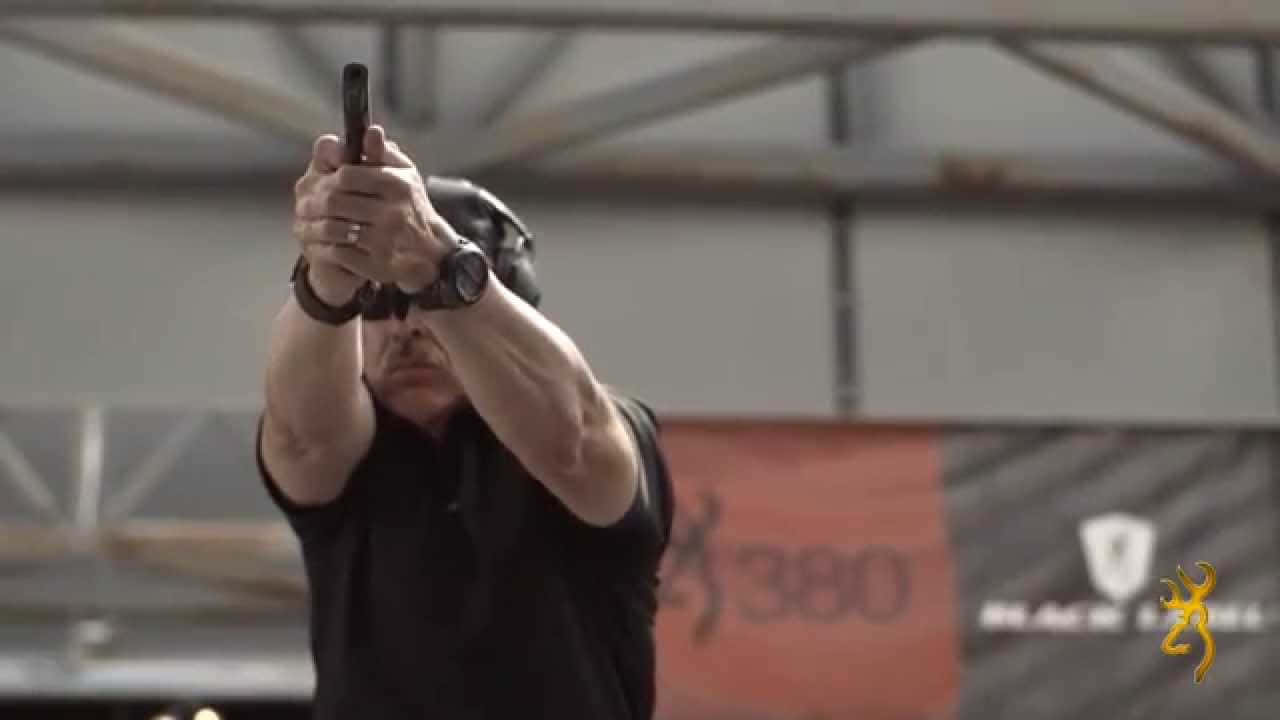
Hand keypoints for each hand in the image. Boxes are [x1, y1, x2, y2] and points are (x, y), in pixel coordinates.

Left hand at [291, 125, 454, 293]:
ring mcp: (384, 241)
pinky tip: (325, 242)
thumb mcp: (405, 176)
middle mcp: (392, 213)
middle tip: (307, 204)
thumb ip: (383, 154)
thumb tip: (371, 131)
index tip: (326, 182)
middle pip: (335, 202)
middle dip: (317, 203)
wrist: (433, 252)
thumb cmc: (413, 208)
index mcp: (397, 185)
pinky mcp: (377, 265)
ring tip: (312, 222)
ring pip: (334, 228)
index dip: (330, 177)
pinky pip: (339, 253)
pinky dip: (327, 247)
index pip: (347, 175)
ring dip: (318, 225)